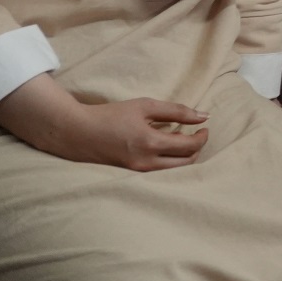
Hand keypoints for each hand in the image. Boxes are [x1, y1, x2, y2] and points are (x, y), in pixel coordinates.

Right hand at [40, 97, 208, 170]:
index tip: (204, 127)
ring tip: (179, 138)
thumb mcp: (145, 106)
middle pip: (186, 163)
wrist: (76, 132)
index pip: (190, 147)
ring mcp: (137, 172)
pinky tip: (163, 146)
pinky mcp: (131, 174)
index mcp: (151, 143)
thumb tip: (204, 116)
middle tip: (196, 134)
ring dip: (184, 156)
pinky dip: (169, 161)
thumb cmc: (111, 115)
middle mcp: (146, 163)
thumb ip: (177, 111)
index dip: (202, 137)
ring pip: (173, 170)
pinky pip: (159, 172)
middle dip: (197, 149)